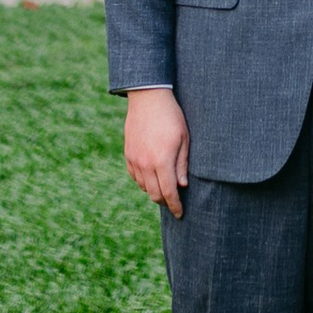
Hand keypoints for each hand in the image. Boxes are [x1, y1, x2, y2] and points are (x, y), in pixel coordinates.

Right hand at [125, 87, 189, 217]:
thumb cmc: (171, 117)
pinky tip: (152, 177)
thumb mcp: (184, 138)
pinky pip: (135, 176)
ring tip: (165, 188)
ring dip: (154, 191)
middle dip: (165, 202)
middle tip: (174, 203)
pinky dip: (144, 181)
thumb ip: (182, 164)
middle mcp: (146, 164)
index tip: (180, 213)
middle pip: (154, 194)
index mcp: (162, 161)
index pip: (169, 193)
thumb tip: (182, 186)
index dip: (175, 206)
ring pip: (144, 187)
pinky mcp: (128, 154)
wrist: (148, 98)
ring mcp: (134, 160)